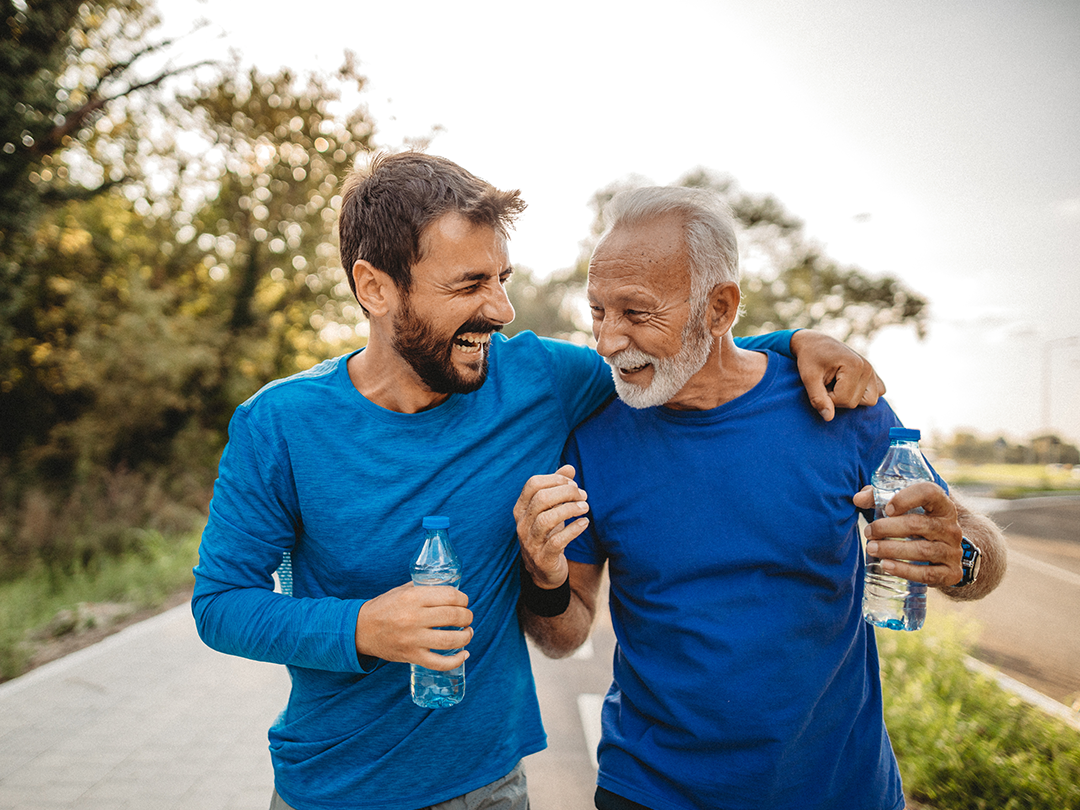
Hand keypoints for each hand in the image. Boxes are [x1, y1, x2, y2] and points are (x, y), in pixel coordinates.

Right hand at [354, 583, 472, 669]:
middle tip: (467, 617)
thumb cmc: (384, 607)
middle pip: (453, 617)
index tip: (464, 601)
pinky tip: (464, 654)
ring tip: (467, 632)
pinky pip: (439, 663)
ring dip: (466, 636)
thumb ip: (425, 588)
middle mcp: (413, 618)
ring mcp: (413, 639)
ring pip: (451, 640)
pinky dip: (456, 660)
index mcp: (413, 598)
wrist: (361, 630)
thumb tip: (451, 587)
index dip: (463, 599)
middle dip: (467, 616)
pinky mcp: (412, 656)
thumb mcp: (403, 590)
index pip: (450, 596)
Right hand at [514, 464, 589, 588]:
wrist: (544, 571)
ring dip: (570, 509)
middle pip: (541, 499)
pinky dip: (573, 529)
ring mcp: (530, 542)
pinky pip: (557, 541)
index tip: (572, 483)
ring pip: (546, 519)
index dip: (555, 479)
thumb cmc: (548, 534)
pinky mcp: (543, 558)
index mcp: (521, 509)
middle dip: (566, 493)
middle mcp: (522, 524)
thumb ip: (558, 488)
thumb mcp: (551, 510)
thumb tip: (570, 467)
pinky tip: (584, 523)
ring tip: (585, 507)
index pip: (532, 484)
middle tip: (583, 495)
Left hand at [791, 329, 885, 420]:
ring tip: (837, 384)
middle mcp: (868, 368)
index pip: (844, 400)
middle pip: (854, 403)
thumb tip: (829, 418)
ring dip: (850, 397)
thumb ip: (818, 398)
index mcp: (854, 365)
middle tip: (827, 383)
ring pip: (869, 401)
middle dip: (836, 398)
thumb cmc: (810, 359)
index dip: (827, 398)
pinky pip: (877, 393)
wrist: (814, 343)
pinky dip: (862, 394)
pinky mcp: (874, 375)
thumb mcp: (808, 378)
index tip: (819, 384)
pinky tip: (848, 385)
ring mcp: (873, 371)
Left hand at [854, 483, 963, 586]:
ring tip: (871, 548)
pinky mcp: (952, 574)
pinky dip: (905, 571)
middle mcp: (951, 528)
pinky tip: (886, 566)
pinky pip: (928, 574)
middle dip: (888, 528)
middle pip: (919, 524)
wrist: (943, 554)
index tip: (886, 508)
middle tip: (868, 532)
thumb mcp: (903, 508)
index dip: (906, 498)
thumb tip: (858, 499)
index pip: (930, 493)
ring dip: (892, 549)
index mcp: (942, 506)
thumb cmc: (917, 524)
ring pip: (923, 550)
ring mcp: (953, 552)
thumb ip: (879, 498)